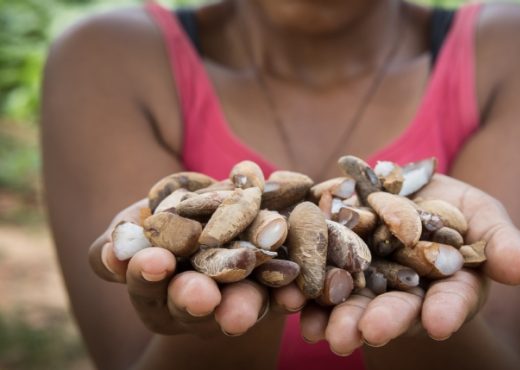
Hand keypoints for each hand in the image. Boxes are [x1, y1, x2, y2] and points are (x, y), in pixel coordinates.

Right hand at [88, 199, 306, 336]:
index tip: (154, 260)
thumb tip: (112, 250)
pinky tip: (292, 296)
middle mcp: (193, 304)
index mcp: (155, 287)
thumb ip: (125, 233)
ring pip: (236, 309)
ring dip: (240, 309)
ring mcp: (234, 302)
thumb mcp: (142, 217)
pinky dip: (285, 298)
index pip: (146, 284)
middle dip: (193, 300)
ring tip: (241, 313)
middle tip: (201, 295)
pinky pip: (279, 300)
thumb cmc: (171, 214)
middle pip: (190, 306)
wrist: (226, 210)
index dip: (147, 275)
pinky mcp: (272, 294)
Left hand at [300, 174, 519, 354]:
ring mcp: (365, 282)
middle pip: (396, 310)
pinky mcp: (331, 263)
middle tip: (369, 333)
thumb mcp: (483, 214)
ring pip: (352, 304)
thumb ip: (502, 242)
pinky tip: (291, 302)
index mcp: (446, 286)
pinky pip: (316, 280)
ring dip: (337, 319)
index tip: (441, 324)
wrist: (404, 187)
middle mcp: (405, 293)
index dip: (447, 312)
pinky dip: (303, 293)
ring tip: (324, 334)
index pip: (452, 301)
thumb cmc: (454, 205)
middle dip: (384, 321)